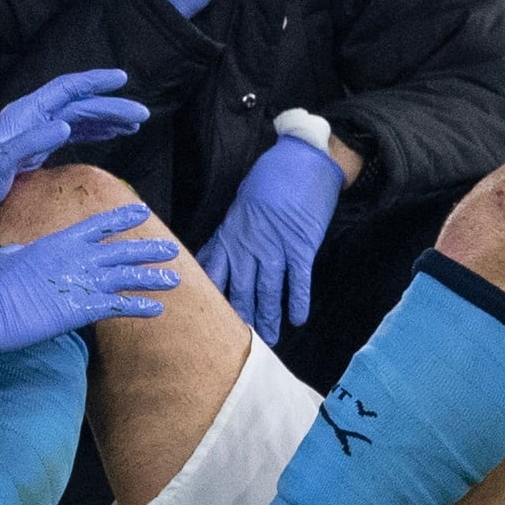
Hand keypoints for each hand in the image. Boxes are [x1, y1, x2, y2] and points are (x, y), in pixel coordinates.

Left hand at [0, 69, 149, 229]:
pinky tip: (113, 134)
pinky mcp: (40, 149)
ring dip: (107, 119)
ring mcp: (37, 132)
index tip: (121, 78)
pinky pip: (74, 134)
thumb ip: (31, 143)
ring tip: (135, 124)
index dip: (94, 82)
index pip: (66, 89)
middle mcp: (33, 117)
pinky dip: (95, 132)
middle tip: (142, 115)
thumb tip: (66, 126)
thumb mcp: (0, 164)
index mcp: (25, 113)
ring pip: (80, 118)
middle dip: (111, 107)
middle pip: (80, 105)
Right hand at [0, 204, 181, 352]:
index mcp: (57, 242)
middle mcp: (76, 258)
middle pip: (121, 250)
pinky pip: (120, 306)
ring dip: (152, 277)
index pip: (97, 225)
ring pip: (127, 276)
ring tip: (173, 278)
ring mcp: (82, 282)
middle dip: (147, 250)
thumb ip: (18, 253)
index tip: (142, 211)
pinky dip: (141, 307)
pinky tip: (157, 308)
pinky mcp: (83, 308)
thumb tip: (17, 252)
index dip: (122, 218)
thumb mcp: (3, 257)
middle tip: (170, 249)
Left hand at [199, 136, 345, 344]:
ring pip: (268, 292)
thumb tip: (215, 258)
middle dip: (239, 319)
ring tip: (269, 340)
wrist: (302, 160)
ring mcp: (276, 248)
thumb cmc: (269, 179)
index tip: (203, 320)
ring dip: (268, 318)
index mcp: (231, 235)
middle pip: (240, 291)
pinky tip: (297, 319)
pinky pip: (298, 282)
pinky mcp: (301, 247)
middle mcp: (250, 246)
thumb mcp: (240, 205)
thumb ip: (229, 235)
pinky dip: (298, 302)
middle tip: (239, 343)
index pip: (213, 273)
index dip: (209, 299)